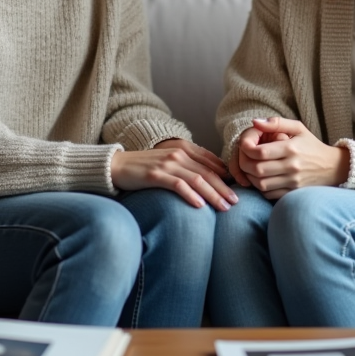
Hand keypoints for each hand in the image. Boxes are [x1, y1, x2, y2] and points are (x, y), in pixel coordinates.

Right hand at [111, 138, 238, 210]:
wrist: (117, 165)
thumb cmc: (145, 166)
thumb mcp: (170, 161)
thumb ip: (188, 165)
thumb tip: (210, 179)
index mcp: (184, 148)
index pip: (211, 162)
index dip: (226, 175)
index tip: (237, 188)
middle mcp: (178, 153)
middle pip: (208, 173)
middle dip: (224, 188)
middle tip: (236, 202)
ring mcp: (167, 163)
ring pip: (197, 180)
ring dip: (213, 194)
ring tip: (224, 206)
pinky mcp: (155, 175)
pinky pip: (178, 185)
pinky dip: (192, 195)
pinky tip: (201, 206)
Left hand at [239, 117, 349, 199]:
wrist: (333, 167)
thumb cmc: (312, 145)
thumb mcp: (298, 128)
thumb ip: (276, 123)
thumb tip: (254, 122)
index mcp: (291, 148)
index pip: (260, 152)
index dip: (246, 149)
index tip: (245, 145)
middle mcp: (292, 166)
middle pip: (257, 169)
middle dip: (244, 163)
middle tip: (244, 157)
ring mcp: (293, 182)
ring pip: (261, 184)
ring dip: (250, 177)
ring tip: (250, 167)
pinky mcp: (292, 192)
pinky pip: (268, 194)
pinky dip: (260, 188)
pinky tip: (260, 178)